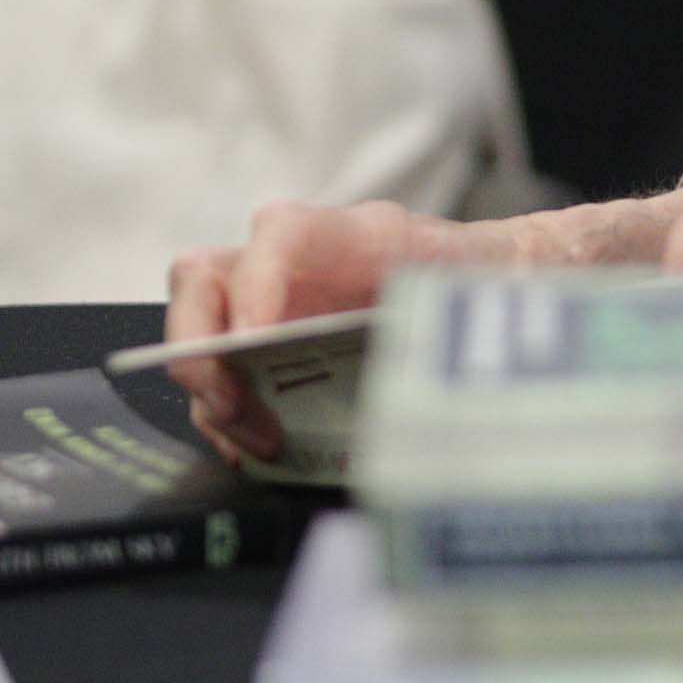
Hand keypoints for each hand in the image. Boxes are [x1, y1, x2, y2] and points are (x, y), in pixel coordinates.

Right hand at [165, 199, 455, 464]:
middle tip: (234, 409)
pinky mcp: (262, 343)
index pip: (280, 234)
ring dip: (215, 398)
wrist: (483, 281)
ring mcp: (267, 301)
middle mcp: (290, 261)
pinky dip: (227, 416)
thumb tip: (419, 374)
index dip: (256, 287)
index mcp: (346, 234)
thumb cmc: (468, 277)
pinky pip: (218, 374)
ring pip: (199, 335)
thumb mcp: (468, 288)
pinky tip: (257, 448)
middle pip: (203, 281)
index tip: (254, 344)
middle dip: (202, 352)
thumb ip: (444, 315)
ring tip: (262, 443)